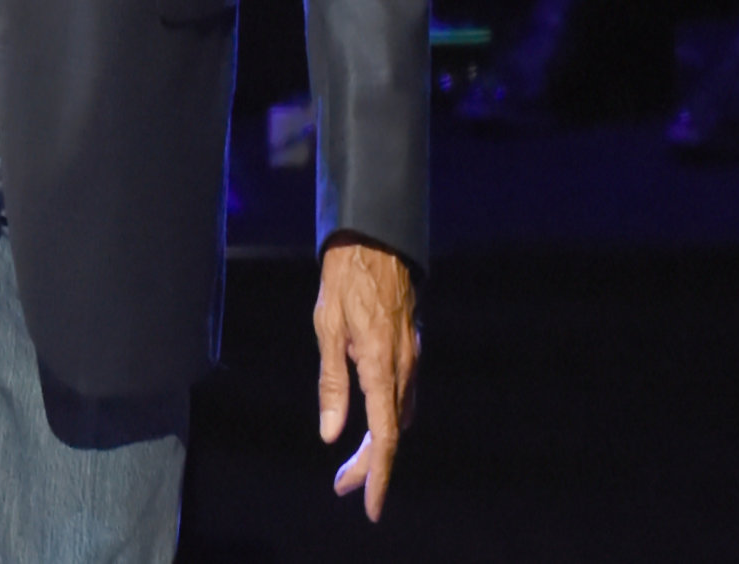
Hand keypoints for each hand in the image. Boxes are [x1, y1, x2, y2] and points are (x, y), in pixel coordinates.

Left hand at [315, 239, 420, 522]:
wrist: (376, 235)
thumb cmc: (344, 276)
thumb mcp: (326, 325)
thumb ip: (331, 382)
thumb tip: (332, 434)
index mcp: (380, 363)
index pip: (384, 435)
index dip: (377, 473)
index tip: (368, 503)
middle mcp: (403, 365)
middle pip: (392, 431)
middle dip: (370, 464)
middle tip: (345, 485)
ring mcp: (411, 355)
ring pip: (399, 414)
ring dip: (378, 442)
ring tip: (352, 463)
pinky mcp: (411, 345)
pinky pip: (403, 393)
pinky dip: (387, 416)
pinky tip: (371, 419)